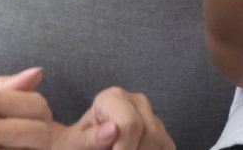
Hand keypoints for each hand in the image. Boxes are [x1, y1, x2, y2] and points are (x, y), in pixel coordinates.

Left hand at [53, 86, 172, 149]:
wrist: (82, 147)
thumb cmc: (76, 145)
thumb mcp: (75, 143)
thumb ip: (91, 138)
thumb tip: (113, 130)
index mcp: (113, 98)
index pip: (130, 123)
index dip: (124, 148)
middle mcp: (137, 101)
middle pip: (150, 132)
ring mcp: (152, 116)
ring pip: (161, 140)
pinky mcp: (161, 133)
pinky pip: (167, 147)